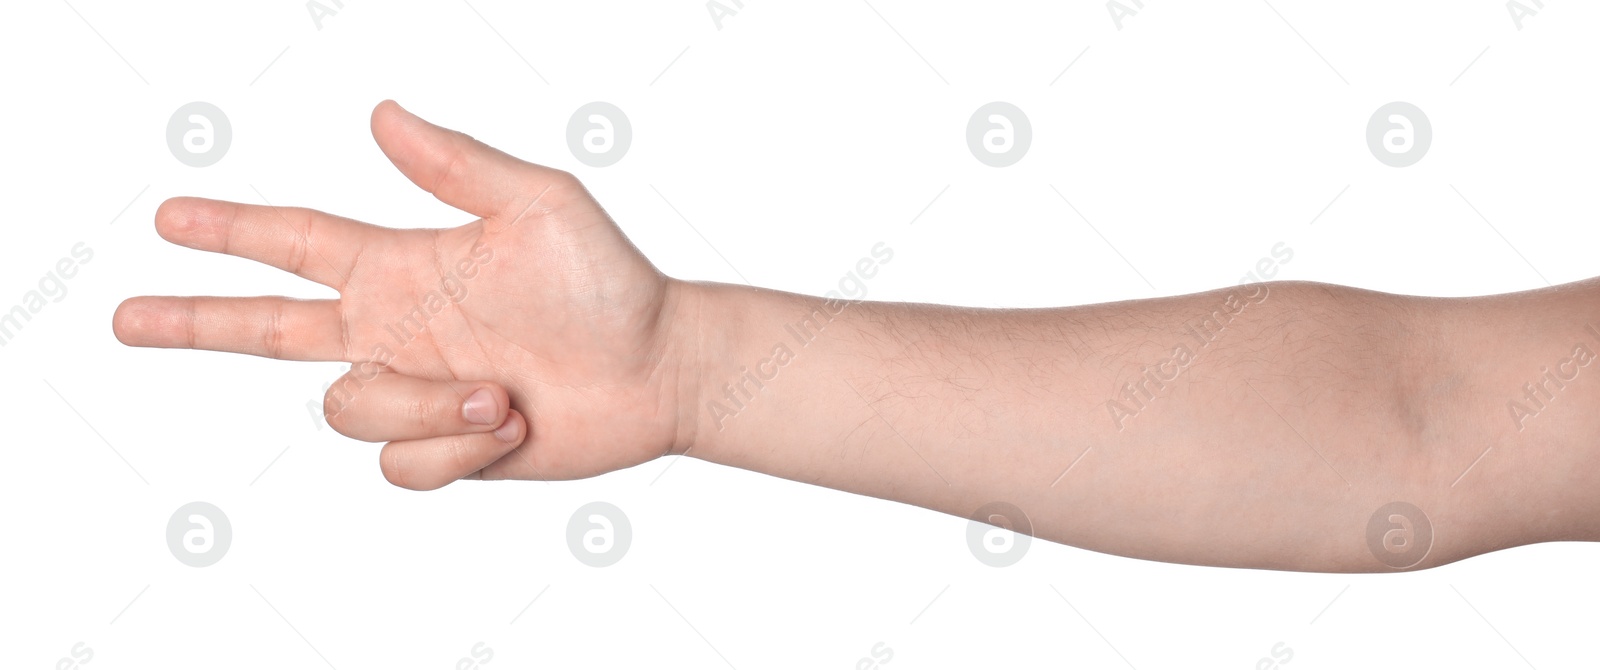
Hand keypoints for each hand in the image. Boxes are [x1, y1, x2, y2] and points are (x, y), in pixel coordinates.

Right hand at [114, 101, 698, 488]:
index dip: (232, 231)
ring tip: (502, 392)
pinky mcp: (442, 450)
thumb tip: (378, 113)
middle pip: (268, 330)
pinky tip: (508, 425)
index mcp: (403, 267)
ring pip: (349, 411)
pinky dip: (458, 449)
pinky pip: (403, 465)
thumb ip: (456, 165)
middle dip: (196, 322)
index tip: (170, 218)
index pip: (296, 244)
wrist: (656, 368)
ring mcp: (416, 392)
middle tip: (128, 316)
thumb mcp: (539, 204)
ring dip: (428, 405)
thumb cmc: (607, 281)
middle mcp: (395, 330)